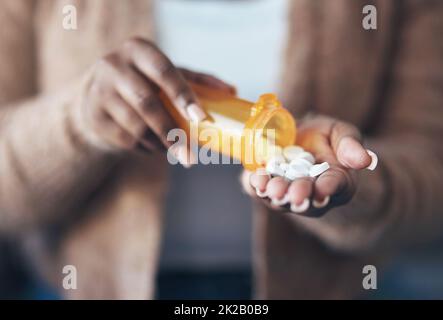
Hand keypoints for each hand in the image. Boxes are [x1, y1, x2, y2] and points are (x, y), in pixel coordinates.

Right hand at [79, 37, 234, 165]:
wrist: (97, 97)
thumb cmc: (145, 83)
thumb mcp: (167, 75)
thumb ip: (199, 81)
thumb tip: (232, 91)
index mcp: (138, 50)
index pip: (164, 71)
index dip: (183, 96)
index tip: (201, 118)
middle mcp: (114, 66)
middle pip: (148, 104)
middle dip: (172, 133)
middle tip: (190, 157)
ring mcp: (99, 91)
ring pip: (136, 126)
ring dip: (160, 144)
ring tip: (173, 149)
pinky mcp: (93, 116)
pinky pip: (125, 140)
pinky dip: (145, 148)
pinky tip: (153, 146)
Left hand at [243, 115, 377, 216]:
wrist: (295, 136)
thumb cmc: (322, 137)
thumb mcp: (339, 133)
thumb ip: (350, 144)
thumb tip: (364, 160)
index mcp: (336, 181)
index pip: (335, 186)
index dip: (329, 188)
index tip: (323, 188)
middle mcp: (310, 194)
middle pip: (305, 199)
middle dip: (298, 195)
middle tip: (292, 193)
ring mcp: (285, 194)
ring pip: (280, 199)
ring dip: (274, 194)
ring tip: (268, 186)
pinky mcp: (263, 187)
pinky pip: (257, 191)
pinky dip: (254, 186)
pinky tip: (253, 178)